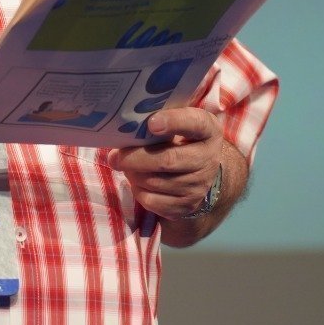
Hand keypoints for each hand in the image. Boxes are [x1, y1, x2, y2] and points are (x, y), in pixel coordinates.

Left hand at [107, 106, 224, 220]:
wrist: (204, 171)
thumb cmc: (184, 138)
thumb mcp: (182, 121)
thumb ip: (163, 118)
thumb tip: (129, 124)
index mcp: (208, 131)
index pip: (195, 123)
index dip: (174, 122)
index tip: (151, 123)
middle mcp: (208, 160)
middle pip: (168, 160)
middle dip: (135, 158)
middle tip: (114, 156)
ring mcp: (199, 186)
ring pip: (156, 183)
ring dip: (133, 174)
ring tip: (124, 166)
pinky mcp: (187, 206)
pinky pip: (153, 202)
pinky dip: (138, 191)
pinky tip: (137, 181)